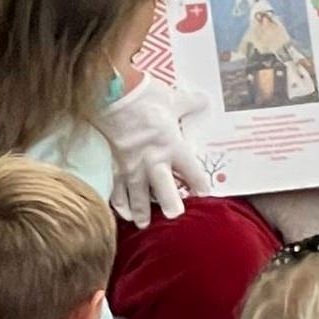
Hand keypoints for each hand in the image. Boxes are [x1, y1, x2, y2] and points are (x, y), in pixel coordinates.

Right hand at [100, 74, 211, 228]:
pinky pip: (117, 189)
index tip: (205, 194)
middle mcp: (154, 161)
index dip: (199, 185)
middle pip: (165, 191)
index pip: (191, 172)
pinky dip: (119, 203)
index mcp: (172, 146)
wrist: (113, 94)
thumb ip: (191, 103)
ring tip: (144, 225)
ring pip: (139, 197)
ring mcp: (132, 166)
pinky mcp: (115, 165)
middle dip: (171, 206)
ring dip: (142, 212)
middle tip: (175, 217)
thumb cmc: (146, 96)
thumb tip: (205, 99)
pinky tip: (122, 213)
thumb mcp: (174, 99)